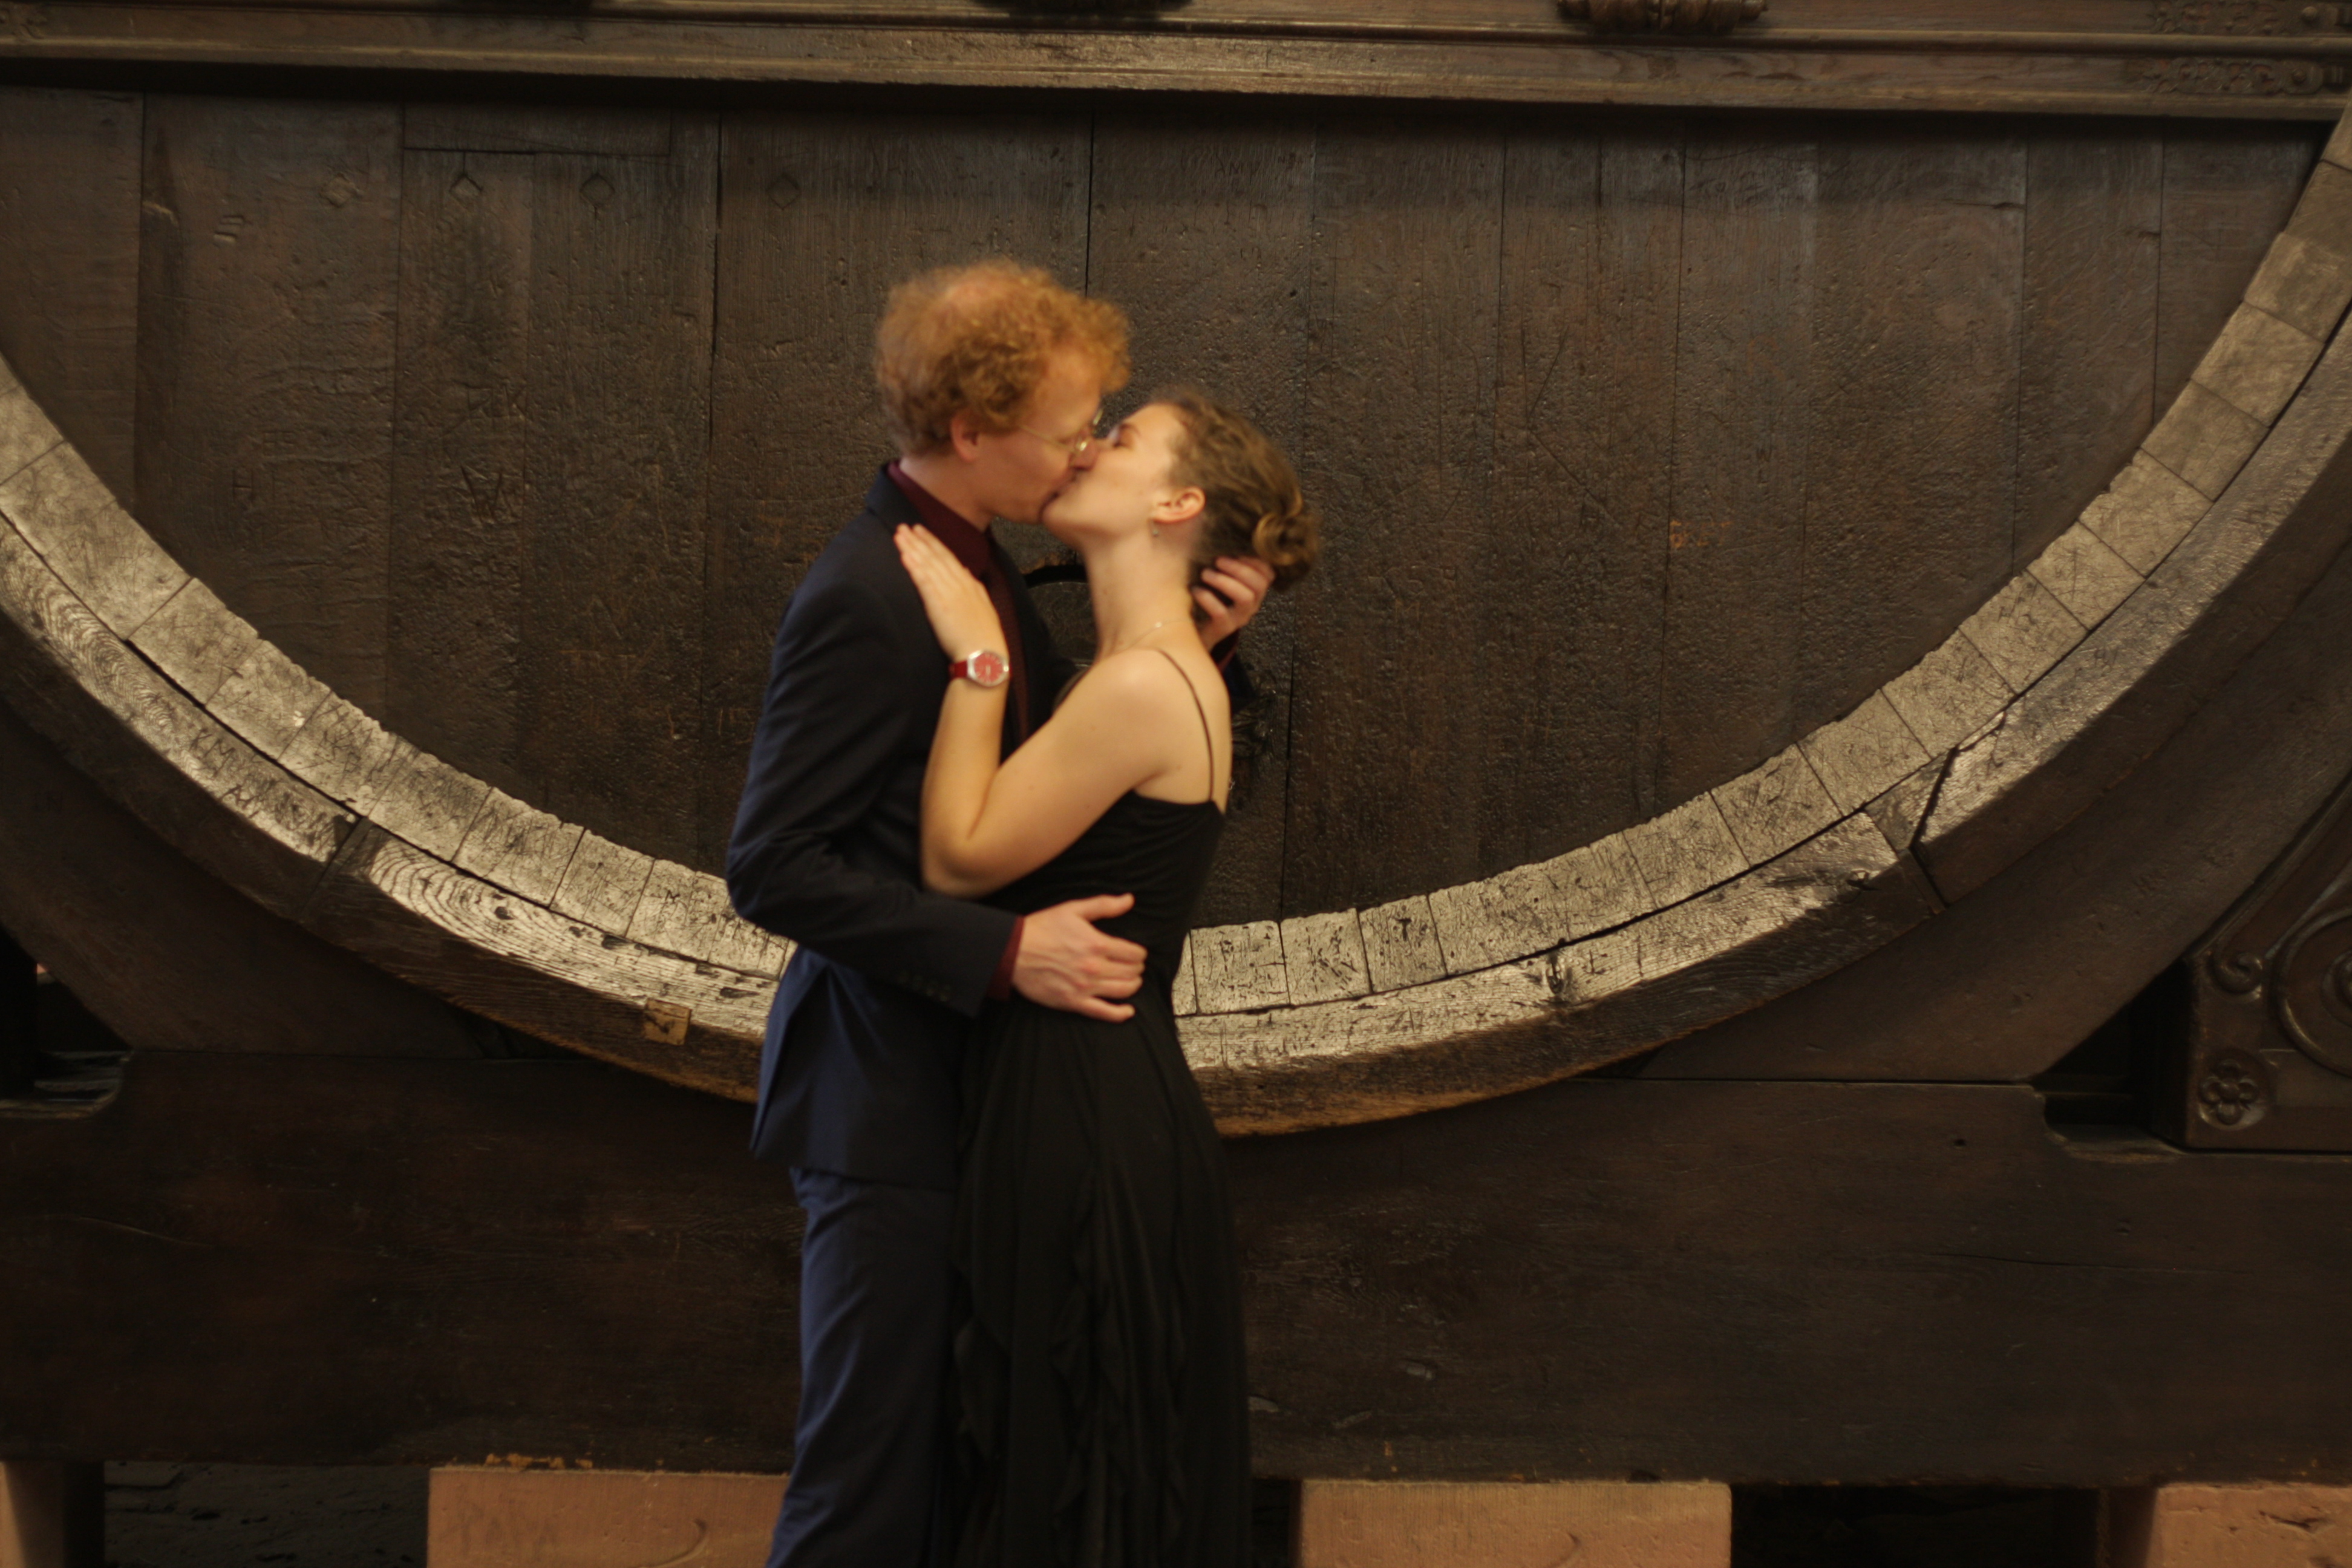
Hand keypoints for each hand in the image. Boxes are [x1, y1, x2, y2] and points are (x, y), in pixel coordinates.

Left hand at [894, 524, 1003, 660]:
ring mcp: (949, 591)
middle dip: (920, 539)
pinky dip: (913, 565)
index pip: (949, 558)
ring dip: (913, 547)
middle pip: (936, 556)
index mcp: (970, 585)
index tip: (922, 532)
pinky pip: (923, 579)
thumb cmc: (983, 639)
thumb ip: (972, 590)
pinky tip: (904, 554)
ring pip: (928, 563)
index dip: (934, 543)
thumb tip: (963, 573)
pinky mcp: (938, 603)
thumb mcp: (982, 609)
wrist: (984, 655)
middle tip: (905, 526)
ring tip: (899, 534)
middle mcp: (960, 583)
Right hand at [1013, 894, 1146, 1021]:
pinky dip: (1120, 1014)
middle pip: (1131, 972)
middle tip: (1132, 965)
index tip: (1136, 953)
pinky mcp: (1073, 1002)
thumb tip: (1129, 899)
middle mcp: (1094, 968)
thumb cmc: (1042, 928)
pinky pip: (1104, 1013)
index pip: (1134, 953)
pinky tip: (1128, 1011)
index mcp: (1097, 944)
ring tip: (1131, 980)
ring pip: (1123, 991)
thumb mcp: (1073, 909)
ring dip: (1133, 985)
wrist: (1013, 951)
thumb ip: (1104, 905)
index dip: (1140, 953)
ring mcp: (1084, 987)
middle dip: (1136, 968)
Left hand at [1194, 555, 1273, 647]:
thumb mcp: (1218, 577)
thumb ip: (1224, 562)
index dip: (1256, 561)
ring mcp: (1239, 618)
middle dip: (1239, 568)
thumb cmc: (1204, 596)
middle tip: (1217, 560)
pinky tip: (1196, 590)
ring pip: (1245, 598)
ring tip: (1205, 573)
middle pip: (1259, 585)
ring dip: (1225, 581)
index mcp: (1253, 591)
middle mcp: (1251, 605)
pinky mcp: (1223, 629)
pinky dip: (1207, 598)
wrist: (1191, 630)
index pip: (1268, 574)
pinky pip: (1220, 612)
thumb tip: (1220, 535)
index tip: (1236, 552)